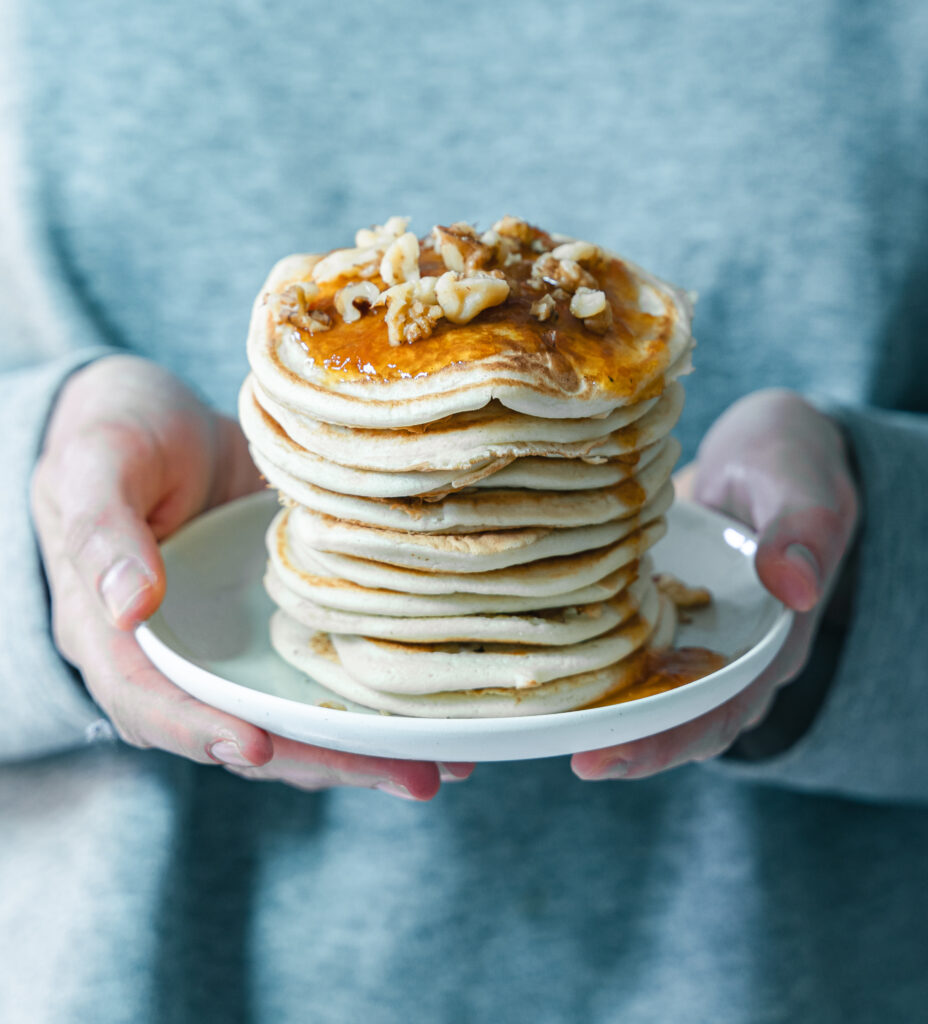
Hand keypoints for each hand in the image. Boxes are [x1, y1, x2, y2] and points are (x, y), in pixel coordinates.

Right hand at [31, 355, 468, 797]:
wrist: (166, 415)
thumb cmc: (117, 430)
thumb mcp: (98, 462)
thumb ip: (102, 530)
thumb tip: (128, 609)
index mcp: (114, 634)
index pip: (150, 701)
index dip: (197, 730)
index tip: (254, 745)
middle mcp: (182, 658)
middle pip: (242, 728)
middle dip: (320, 760)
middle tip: (404, 778)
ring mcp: (237, 647)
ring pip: (295, 714)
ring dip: (363, 749)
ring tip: (440, 766)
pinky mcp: (283, 625)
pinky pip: (324, 674)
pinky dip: (376, 702)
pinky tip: (435, 716)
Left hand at [572, 388, 858, 780]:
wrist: (758, 446)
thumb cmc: (787, 458)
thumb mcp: (799, 480)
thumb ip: (804, 529)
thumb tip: (796, 588)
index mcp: (767, 638)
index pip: (720, 704)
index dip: (669, 737)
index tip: (614, 757)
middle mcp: (720, 648)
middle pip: (672, 713)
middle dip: (622, 741)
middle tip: (571, 758)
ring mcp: (680, 630)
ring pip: (637, 685)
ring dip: (592, 710)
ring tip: (535, 731)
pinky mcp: (646, 605)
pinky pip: (613, 640)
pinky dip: (575, 656)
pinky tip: (525, 662)